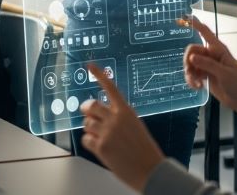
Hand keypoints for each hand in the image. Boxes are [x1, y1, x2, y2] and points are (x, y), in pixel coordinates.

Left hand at [81, 63, 164, 191]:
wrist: (151, 171)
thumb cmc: (145, 151)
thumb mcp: (136, 127)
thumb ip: (120, 118)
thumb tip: (102, 117)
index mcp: (127, 112)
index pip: (111, 88)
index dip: (99, 75)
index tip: (90, 65)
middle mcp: (116, 119)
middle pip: (90, 106)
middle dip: (86, 110)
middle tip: (87, 113)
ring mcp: (107, 132)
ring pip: (87, 124)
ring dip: (90, 130)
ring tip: (101, 138)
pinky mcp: (101, 146)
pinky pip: (85, 139)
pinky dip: (90, 144)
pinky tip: (100, 148)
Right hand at [183, 19, 236, 120]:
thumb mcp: (224, 73)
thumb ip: (208, 64)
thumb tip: (191, 57)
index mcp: (218, 49)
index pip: (205, 32)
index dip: (195, 24)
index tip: (184, 18)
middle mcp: (211, 55)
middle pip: (192, 51)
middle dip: (188, 62)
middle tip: (191, 72)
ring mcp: (206, 65)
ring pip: (189, 63)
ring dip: (190, 73)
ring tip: (196, 83)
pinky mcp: (204, 75)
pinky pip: (191, 73)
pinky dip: (191, 80)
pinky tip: (197, 87)